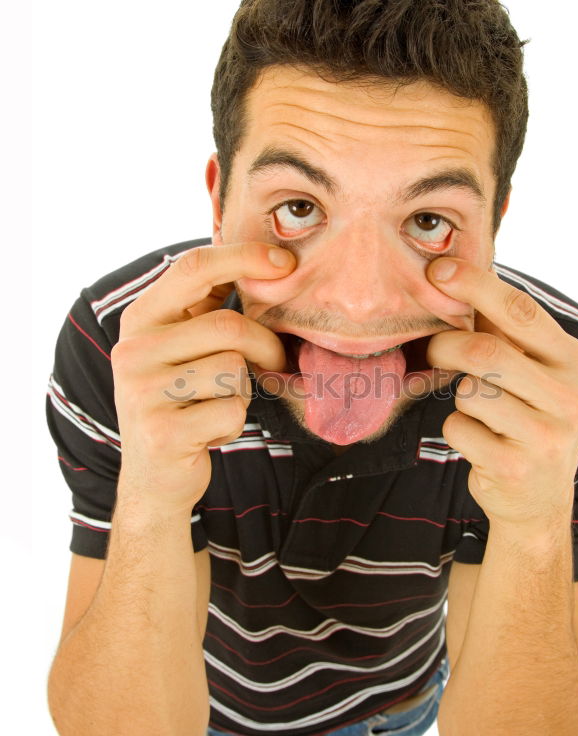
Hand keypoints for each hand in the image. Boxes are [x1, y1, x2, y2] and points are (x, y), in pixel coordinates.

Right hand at [111, 242, 295, 515]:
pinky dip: (234, 423)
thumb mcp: (184, 348)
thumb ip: (208, 310)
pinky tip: (210, 432)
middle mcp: (133, 349)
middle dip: (266, 347)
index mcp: (141, 319)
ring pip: (233, 369)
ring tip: (219, 405)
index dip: (243, 258)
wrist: (154, 477)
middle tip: (275, 365)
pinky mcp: (162, 431)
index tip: (286, 263)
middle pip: (228, 326)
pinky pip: (231, 410)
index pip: (193, 268)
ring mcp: (143, 391)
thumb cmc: (183, 402)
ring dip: (244, 391)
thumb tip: (269, 265)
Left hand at [425, 258, 577, 531]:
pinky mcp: (515, 466)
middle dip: (446, 345)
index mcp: (576, 362)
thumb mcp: (535, 375)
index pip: (521, 311)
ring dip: (457, 395)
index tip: (438, 271)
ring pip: (471, 391)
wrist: (537, 499)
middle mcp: (570, 396)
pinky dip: (456, 429)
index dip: (475, 286)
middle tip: (432, 349)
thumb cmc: (527, 420)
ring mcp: (546, 435)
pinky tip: (478, 440)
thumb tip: (454, 280)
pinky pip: (459, 427)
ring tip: (476, 409)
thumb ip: (507, 335)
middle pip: (486, 351)